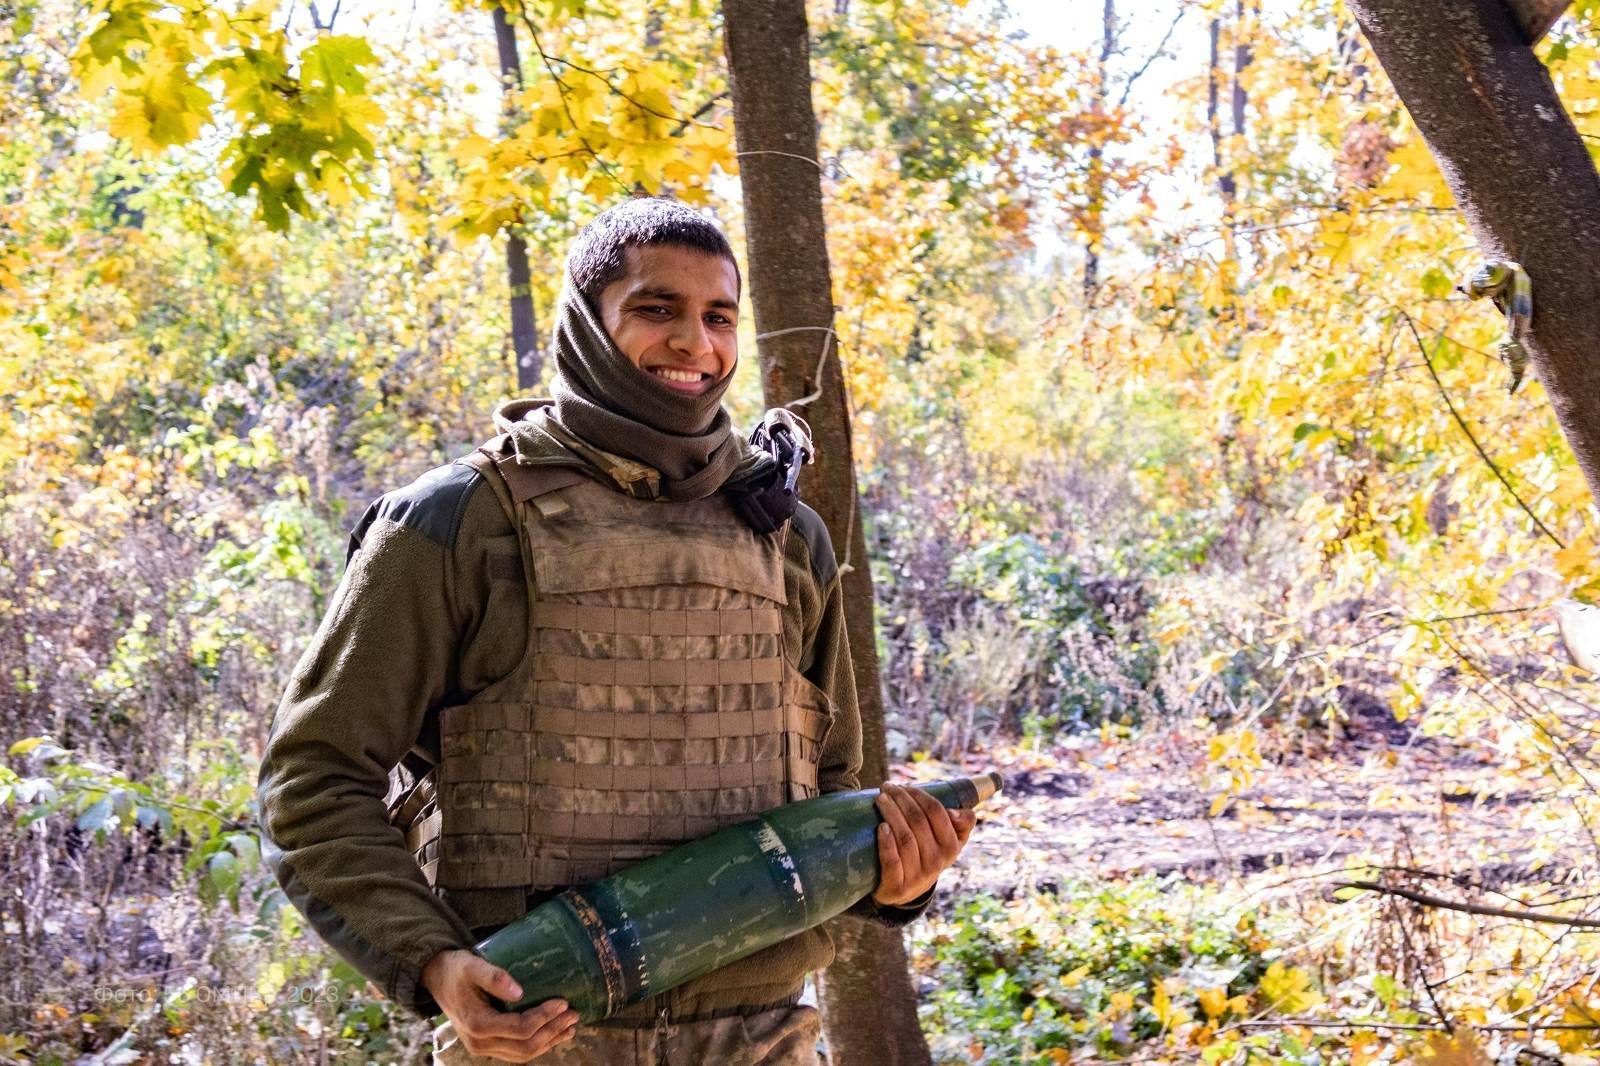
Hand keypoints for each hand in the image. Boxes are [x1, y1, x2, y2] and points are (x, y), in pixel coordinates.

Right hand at [422, 949, 577, 1062]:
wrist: (437, 978)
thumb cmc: (456, 969)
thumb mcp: (472, 965)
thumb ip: (494, 977)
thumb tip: (520, 991)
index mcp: (477, 1024)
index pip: (520, 1028)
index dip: (545, 1017)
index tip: (564, 1002)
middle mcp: (480, 1042)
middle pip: (525, 1046)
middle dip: (553, 1031)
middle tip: (574, 1015)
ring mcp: (483, 1047)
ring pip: (522, 1054)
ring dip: (549, 1042)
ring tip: (570, 1028)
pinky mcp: (487, 1045)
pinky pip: (516, 1052)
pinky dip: (537, 1045)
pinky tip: (553, 1035)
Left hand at [871, 783, 975, 906]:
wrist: (904, 890)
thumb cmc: (926, 854)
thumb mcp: (949, 841)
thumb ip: (963, 822)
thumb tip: (953, 812)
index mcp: (951, 847)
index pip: (937, 812)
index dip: (919, 795)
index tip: (903, 786)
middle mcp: (937, 862)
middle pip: (918, 822)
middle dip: (901, 799)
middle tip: (886, 787)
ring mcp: (917, 876)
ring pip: (905, 838)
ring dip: (891, 814)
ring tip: (880, 800)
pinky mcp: (897, 887)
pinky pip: (892, 861)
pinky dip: (886, 842)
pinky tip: (880, 827)